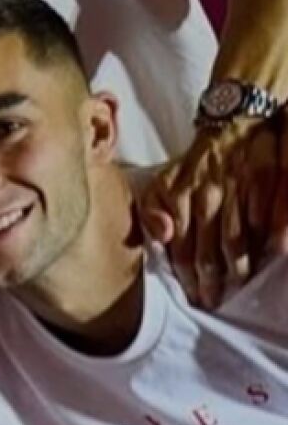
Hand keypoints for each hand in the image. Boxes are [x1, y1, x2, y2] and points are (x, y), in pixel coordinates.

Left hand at [140, 119, 283, 306]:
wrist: (233, 124)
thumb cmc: (196, 162)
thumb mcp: (162, 181)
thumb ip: (154, 210)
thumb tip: (163, 237)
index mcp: (179, 197)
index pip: (183, 247)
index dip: (188, 276)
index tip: (194, 297)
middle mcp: (207, 196)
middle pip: (211, 250)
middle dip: (214, 281)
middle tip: (216, 301)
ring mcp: (237, 190)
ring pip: (238, 240)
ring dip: (240, 268)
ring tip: (240, 288)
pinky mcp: (266, 181)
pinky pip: (267, 220)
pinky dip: (269, 241)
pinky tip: (270, 258)